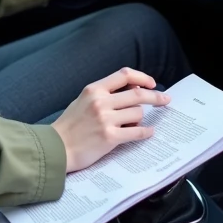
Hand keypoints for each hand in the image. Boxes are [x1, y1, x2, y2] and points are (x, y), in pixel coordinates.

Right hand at [51, 67, 169, 172]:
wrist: (56, 148)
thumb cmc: (69, 126)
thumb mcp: (82, 100)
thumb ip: (103, 94)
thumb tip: (130, 91)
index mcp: (94, 89)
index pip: (124, 75)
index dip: (142, 77)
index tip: (151, 84)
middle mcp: (101, 102)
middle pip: (138, 94)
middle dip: (156, 96)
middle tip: (166, 99)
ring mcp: (105, 119)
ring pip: (138, 113)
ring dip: (141, 118)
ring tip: (133, 124)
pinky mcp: (109, 137)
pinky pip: (137, 132)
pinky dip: (146, 132)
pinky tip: (148, 132)